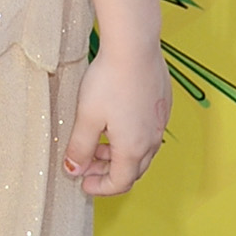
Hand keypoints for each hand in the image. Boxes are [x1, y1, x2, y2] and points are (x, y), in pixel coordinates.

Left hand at [63, 42, 170, 195]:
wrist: (135, 48)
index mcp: (133, 148)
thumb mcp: (87, 116)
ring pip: (141, 151)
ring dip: (119, 154)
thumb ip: (80, 147)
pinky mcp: (162, 106)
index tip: (82, 183)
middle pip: (132, 169)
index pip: (120, 182)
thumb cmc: (109, 81)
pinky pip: (148, 131)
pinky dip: (130, 136)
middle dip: (108, 172)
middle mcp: (151, 140)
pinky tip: (114, 121)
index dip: (100, 187)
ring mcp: (160, 123)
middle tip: (86, 165)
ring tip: (97, 143)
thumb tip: (73, 170)